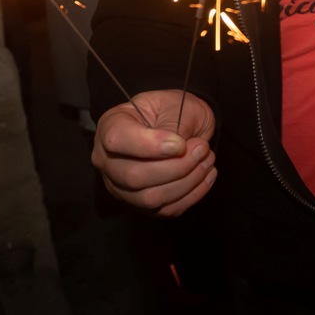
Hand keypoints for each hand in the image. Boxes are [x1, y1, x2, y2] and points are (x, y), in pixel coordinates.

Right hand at [92, 90, 217, 216]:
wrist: (180, 122)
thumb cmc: (172, 109)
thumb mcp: (175, 104)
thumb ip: (173, 125)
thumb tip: (177, 150)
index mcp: (110, 126)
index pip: (116, 140)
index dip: (150, 145)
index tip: (180, 143)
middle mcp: (107, 160)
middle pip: (133, 177)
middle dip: (176, 167)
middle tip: (202, 148)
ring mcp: (120, 186)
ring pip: (150, 198)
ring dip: (187, 182)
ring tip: (207, 161)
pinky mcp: (140, 203)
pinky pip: (165, 210)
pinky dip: (192, 196)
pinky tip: (206, 176)